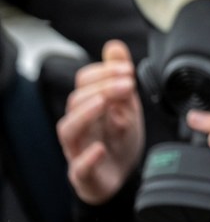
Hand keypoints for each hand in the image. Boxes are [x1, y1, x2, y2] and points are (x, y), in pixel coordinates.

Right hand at [57, 40, 144, 204]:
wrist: (123, 176)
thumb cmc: (119, 137)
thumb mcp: (127, 104)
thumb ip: (120, 77)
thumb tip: (114, 45)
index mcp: (88, 106)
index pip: (84, 82)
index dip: (104, 72)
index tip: (128, 69)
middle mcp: (79, 126)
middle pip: (75, 101)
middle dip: (101, 88)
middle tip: (127, 83)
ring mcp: (78, 150)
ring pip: (69, 130)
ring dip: (86, 114)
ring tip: (104, 102)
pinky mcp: (84, 175)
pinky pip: (78, 168)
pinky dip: (88, 158)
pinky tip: (100, 149)